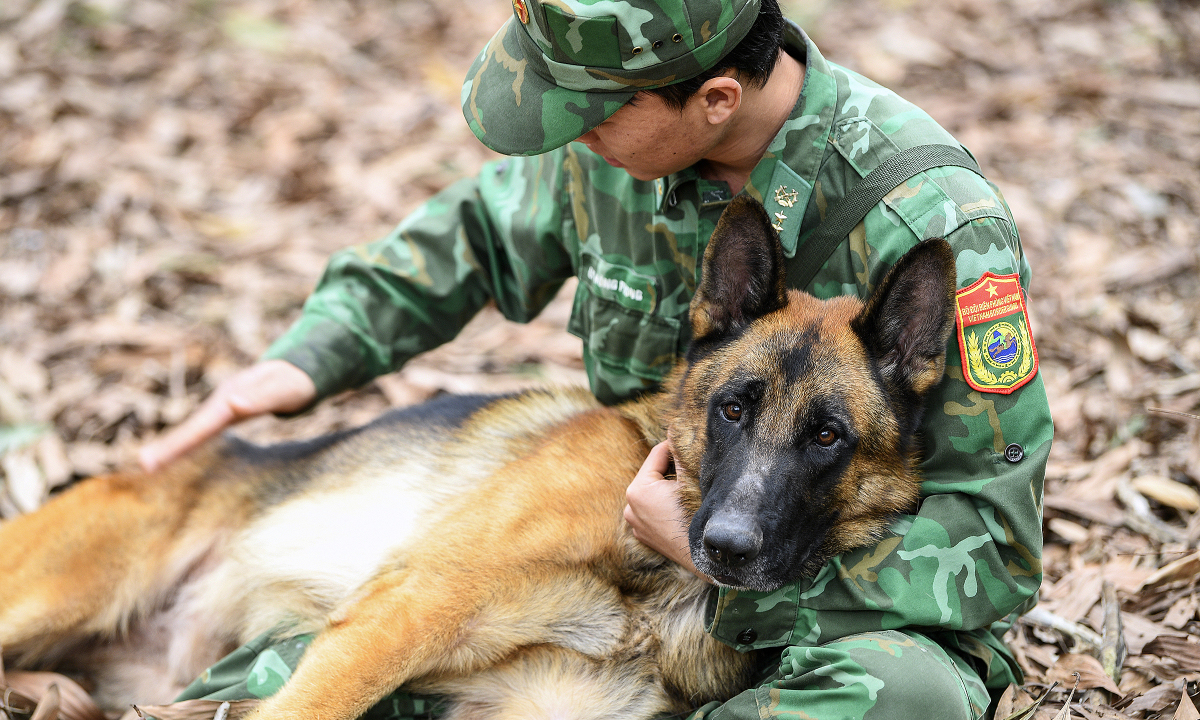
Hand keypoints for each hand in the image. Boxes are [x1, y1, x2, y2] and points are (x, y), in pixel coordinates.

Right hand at [138, 359, 316, 472]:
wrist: (301, 365)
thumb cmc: (294, 380)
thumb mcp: (283, 388)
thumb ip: (261, 396)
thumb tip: (233, 404)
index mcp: (230, 398)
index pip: (200, 426)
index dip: (177, 443)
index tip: (151, 461)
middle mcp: (223, 401)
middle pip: (192, 428)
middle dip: (168, 447)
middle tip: (143, 464)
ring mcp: (225, 405)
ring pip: (196, 428)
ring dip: (174, 445)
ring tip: (149, 463)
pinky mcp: (231, 411)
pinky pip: (205, 429)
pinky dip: (189, 441)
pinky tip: (179, 452)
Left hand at [624, 441, 709, 580]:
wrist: (703, 556)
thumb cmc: (697, 515)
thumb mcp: (689, 480)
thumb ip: (679, 453)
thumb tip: (675, 430)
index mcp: (638, 489)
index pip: (657, 455)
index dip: (675, 445)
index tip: (689, 440)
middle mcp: (630, 506)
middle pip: (653, 473)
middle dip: (671, 467)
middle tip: (691, 462)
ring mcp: (635, 523)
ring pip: (653, 492)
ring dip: (667, 485)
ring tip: (688, 483)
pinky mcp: (644, 535)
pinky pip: (652, 509)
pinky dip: (664, 503)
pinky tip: (681, 503)